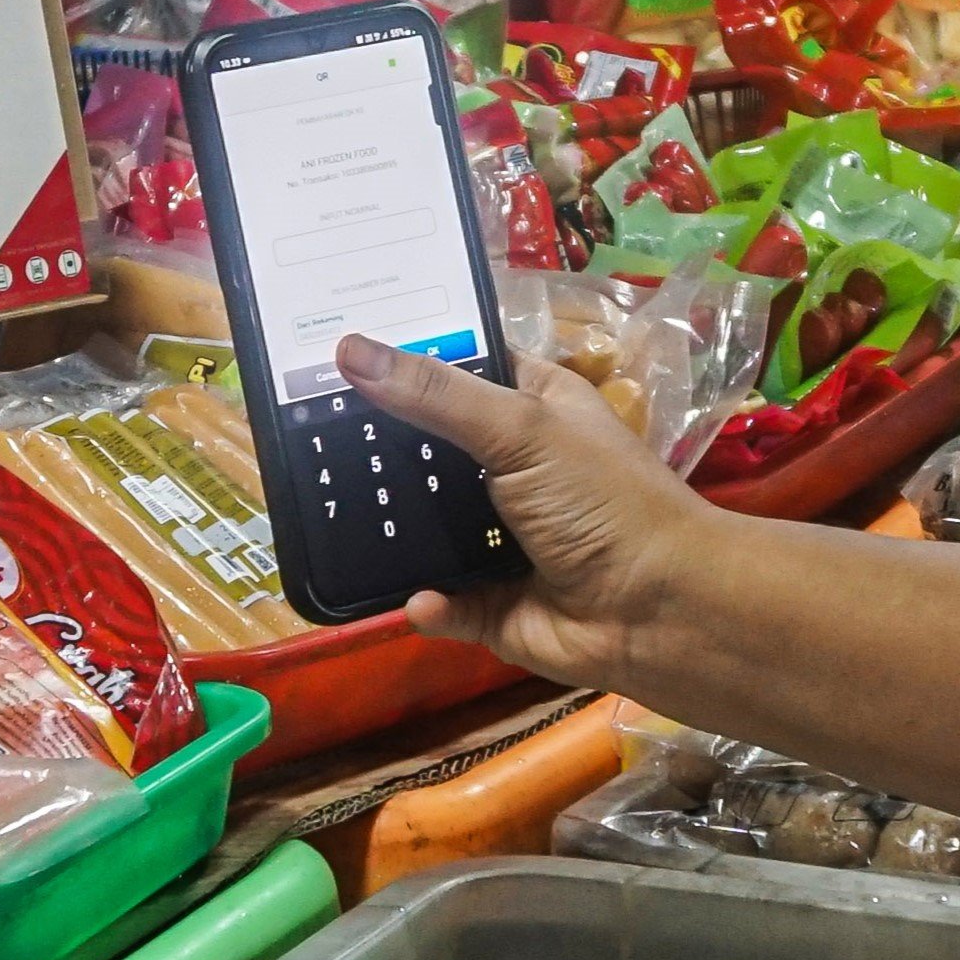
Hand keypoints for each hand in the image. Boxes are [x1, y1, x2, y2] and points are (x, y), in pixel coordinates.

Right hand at [340, 330, 716, 689]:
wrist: (663, 611)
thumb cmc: (604, 502)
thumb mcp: (523, 428)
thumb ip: (436, 395)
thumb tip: (347, 349)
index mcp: (533, 409)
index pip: (459, 369)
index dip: (404, 359)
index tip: (330, 347)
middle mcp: (513, 469)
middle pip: (428, 451)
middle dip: (376, 450)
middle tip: (297, 435)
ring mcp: (501, 540)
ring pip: (424, 530)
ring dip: (389, 530)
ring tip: (322, 515)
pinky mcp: (493, 606)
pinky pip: (442, 604)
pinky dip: (429, 604)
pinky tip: (418, 599)